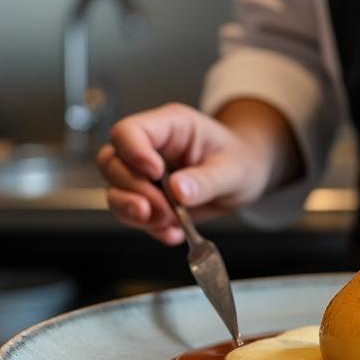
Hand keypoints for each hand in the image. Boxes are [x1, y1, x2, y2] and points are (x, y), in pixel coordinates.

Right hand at [97, 100, 299, 244]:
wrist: (247, 178)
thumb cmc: (242, 160)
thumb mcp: (233, 169)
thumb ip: (206, 180)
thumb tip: (178, 191)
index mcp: (170, 126)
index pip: (129, 131)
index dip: (133, 153)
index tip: (156, 174)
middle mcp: (151, 147)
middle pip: (112, 162)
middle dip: (132, 190)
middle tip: (163, 209)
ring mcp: (144, 173)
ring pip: (114, 190)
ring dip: (133, 212)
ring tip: (167, 223)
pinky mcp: (148, 198)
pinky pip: (131, 214)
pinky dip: (148, 228)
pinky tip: (172, 232)